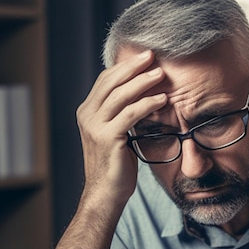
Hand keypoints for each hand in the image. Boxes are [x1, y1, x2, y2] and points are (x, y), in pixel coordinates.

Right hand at [75, 50, 166, 205]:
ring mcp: (95, 126)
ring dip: (143, 81)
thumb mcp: (115, 135)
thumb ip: (120, 115)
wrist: (106, 194)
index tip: (144, 57)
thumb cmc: (115, 167)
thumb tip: (139, 96)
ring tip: (161, 73)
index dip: (124, 67)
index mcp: (86, 112)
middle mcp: (87, 116)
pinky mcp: (108, 138)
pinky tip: (162, 100)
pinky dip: (148, 104)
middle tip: (152, 54)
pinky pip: (131, 114)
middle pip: (111, 81)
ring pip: (120, 95)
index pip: (105, 81)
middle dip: (133, 66)